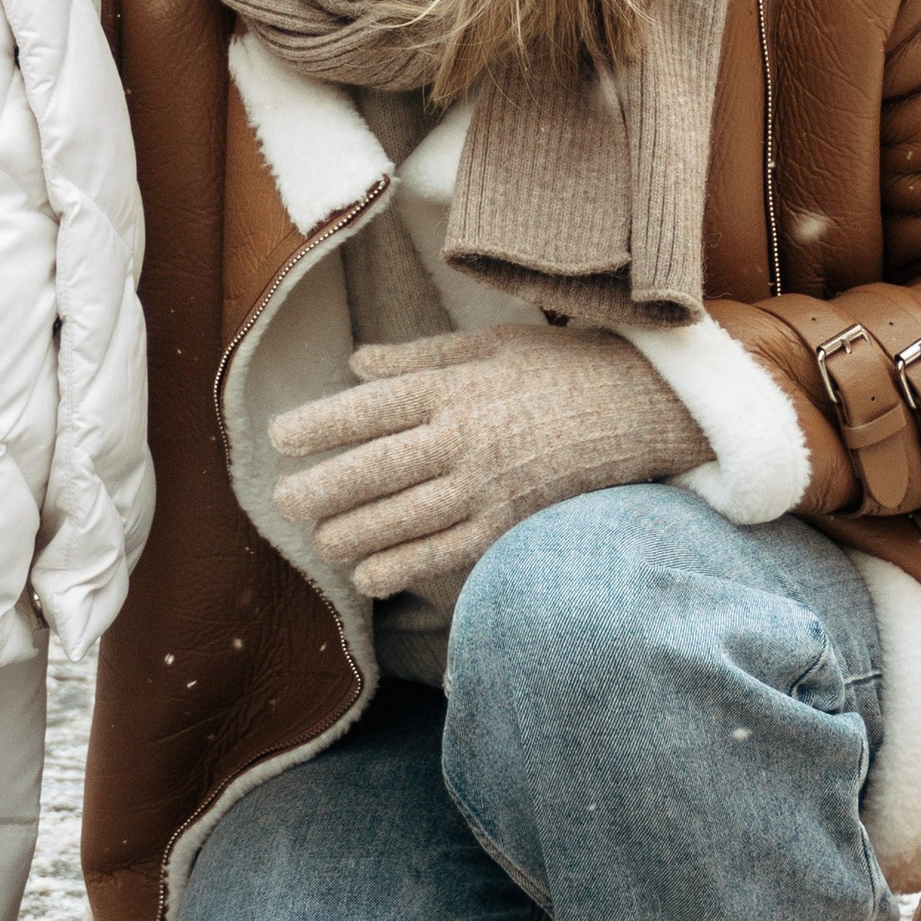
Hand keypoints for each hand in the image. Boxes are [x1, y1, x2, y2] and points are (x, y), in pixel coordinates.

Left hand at [270, 326, 713, 599]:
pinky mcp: (510, 523)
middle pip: (375, 468)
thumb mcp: (489, 345)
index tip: (279, 438)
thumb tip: (355, 363)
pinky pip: (444, 552)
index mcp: (454, 386)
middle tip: (281, 501)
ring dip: (350, 533)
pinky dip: (400, 566)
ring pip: (401, 517)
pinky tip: (366, 575)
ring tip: (318, 540)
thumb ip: (418, 358)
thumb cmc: (561, 368)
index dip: (319, 425)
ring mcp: (487, 485)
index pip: (370, 408)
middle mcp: (463, 437)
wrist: (642, 407)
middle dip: (321, 488)